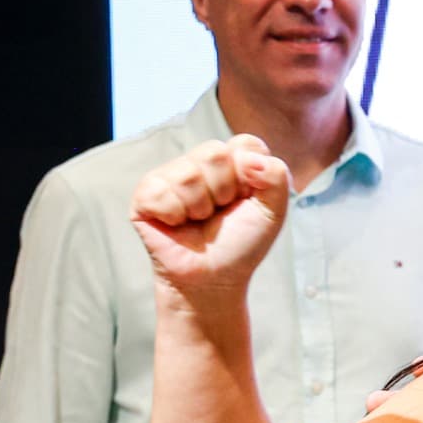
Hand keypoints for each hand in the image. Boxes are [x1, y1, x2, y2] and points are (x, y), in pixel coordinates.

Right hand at [129, 135, 290, 296]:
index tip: (246, 199)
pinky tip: (176, 224)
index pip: (244, 144)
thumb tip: (250, 159)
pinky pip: (160, 191)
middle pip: (214, 152)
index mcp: (232, 162)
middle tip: (219, 212)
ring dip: (200, 207)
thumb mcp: (273, 212)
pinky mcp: (145, 194)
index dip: (250, 175)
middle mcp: (200, 163)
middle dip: (224, 190)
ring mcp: (170, 176)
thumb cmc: (241, 244)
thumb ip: (277, 177)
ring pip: (188, 174)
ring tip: (198, 221)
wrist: (213, 278)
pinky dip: (174, 214)